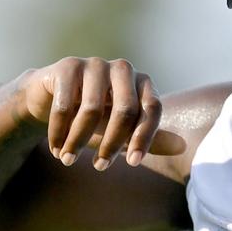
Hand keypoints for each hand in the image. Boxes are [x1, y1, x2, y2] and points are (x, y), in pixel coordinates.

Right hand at [19, 57, 184, 169]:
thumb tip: (182, 147)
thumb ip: (150, 137)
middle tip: (100, 167)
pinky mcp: (68, 66)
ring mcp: (95, 64)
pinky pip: (65, 105)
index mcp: (142, 82)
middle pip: (125, 110)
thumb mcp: (122, 130)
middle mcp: (123, 69)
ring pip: (92, 109)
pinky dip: (59, 131)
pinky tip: (56, 148)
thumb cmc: (94, 117)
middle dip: (112, 143)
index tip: (132, 163)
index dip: (144, 137)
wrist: (49, 97)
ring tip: (68, 160)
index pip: (153, 109)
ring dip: (78, 141)